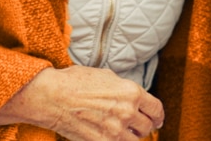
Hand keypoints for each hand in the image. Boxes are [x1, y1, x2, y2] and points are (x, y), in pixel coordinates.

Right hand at [0, 66, 163, 140]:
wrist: (52, 97)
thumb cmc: (74, 81)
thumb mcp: (105, 75)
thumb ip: (123, 87)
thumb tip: (132, 96)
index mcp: (131, 92)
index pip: (156, 109)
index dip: (158, 115)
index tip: (156, 118)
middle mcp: (127, 111)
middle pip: (147, 126)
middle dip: (144, 125)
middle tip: (138, 125)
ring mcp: (116, 130)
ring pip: (136, 140)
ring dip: (132, 136)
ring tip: (124, 132)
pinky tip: (113, 137)